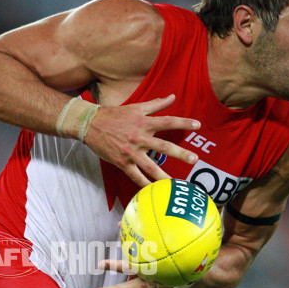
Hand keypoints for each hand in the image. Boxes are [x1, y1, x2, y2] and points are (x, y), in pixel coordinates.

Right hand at [85, 94, 199, 186]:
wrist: (91, 125)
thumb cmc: (114, 115)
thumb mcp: (136, 107)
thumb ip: (156, 104)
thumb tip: (172, 96)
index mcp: (144, 122)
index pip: (168, 121)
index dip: (183, 123)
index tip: (198, 125)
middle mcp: (139, 138)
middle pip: (163, 146)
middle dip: (180, 153)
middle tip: (194, 159)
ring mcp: (130, 152)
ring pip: (150, 166)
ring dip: (164, 176)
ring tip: (175, 184)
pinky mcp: (122, 163)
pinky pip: (135, 176)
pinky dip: (144, 184)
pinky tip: (153, 190)